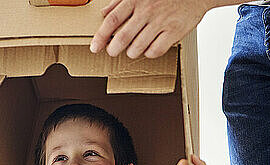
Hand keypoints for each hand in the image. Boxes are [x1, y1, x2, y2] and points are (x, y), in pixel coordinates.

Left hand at [90, 0, 211, 58]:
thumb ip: (120, 2)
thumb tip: (104, 14)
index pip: (112, 20)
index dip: (100, 36)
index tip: (94, 47)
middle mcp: (147, 10)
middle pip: (122, 38)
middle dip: (113, 49)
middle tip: (112, 51)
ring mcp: (161, 21)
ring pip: (137, 48)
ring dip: (131, 52)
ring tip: (133, 49)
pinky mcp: (175, 31)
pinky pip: (155, 51)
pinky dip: (149, 53)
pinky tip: (149, 47)